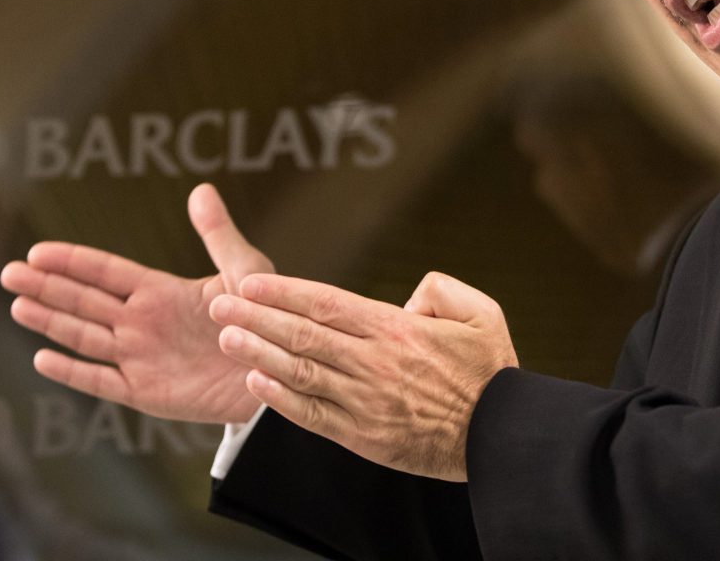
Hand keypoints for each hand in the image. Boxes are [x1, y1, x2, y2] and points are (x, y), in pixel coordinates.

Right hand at [0, 184, 272, 423]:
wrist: (278, 371)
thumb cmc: (265, 319)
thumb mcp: (244, 270)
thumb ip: (219, 234)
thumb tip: (202, 189)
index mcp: (160, 292)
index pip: (106, 272)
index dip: (72, 261)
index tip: (38, 251)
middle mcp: (141, 322)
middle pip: (84, 300)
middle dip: (47, 286)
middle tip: (9, 272)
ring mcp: (139, 357)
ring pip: (84, 336)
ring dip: (50, 321)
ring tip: (18, 304)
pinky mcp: (144, 392)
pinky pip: (101, 380)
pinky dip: (72, 371)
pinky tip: (43, 358)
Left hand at [210, 271, 517, 480]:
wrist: (500, 437)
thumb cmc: (491, 372)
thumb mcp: (481, 311)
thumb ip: (440, 289)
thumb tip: (407, 295)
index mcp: (397, 329)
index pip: (326, 303)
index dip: (283, 291)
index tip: (250, 282)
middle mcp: (374, 362)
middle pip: (302, 334)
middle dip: (257, 316)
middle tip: (219, 304)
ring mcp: (365, 401)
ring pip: (300, 371)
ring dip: (259, 352)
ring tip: (227, 337)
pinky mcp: (362, 436)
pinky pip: (312, 415)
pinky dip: (280, 399)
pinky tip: (256, 381)